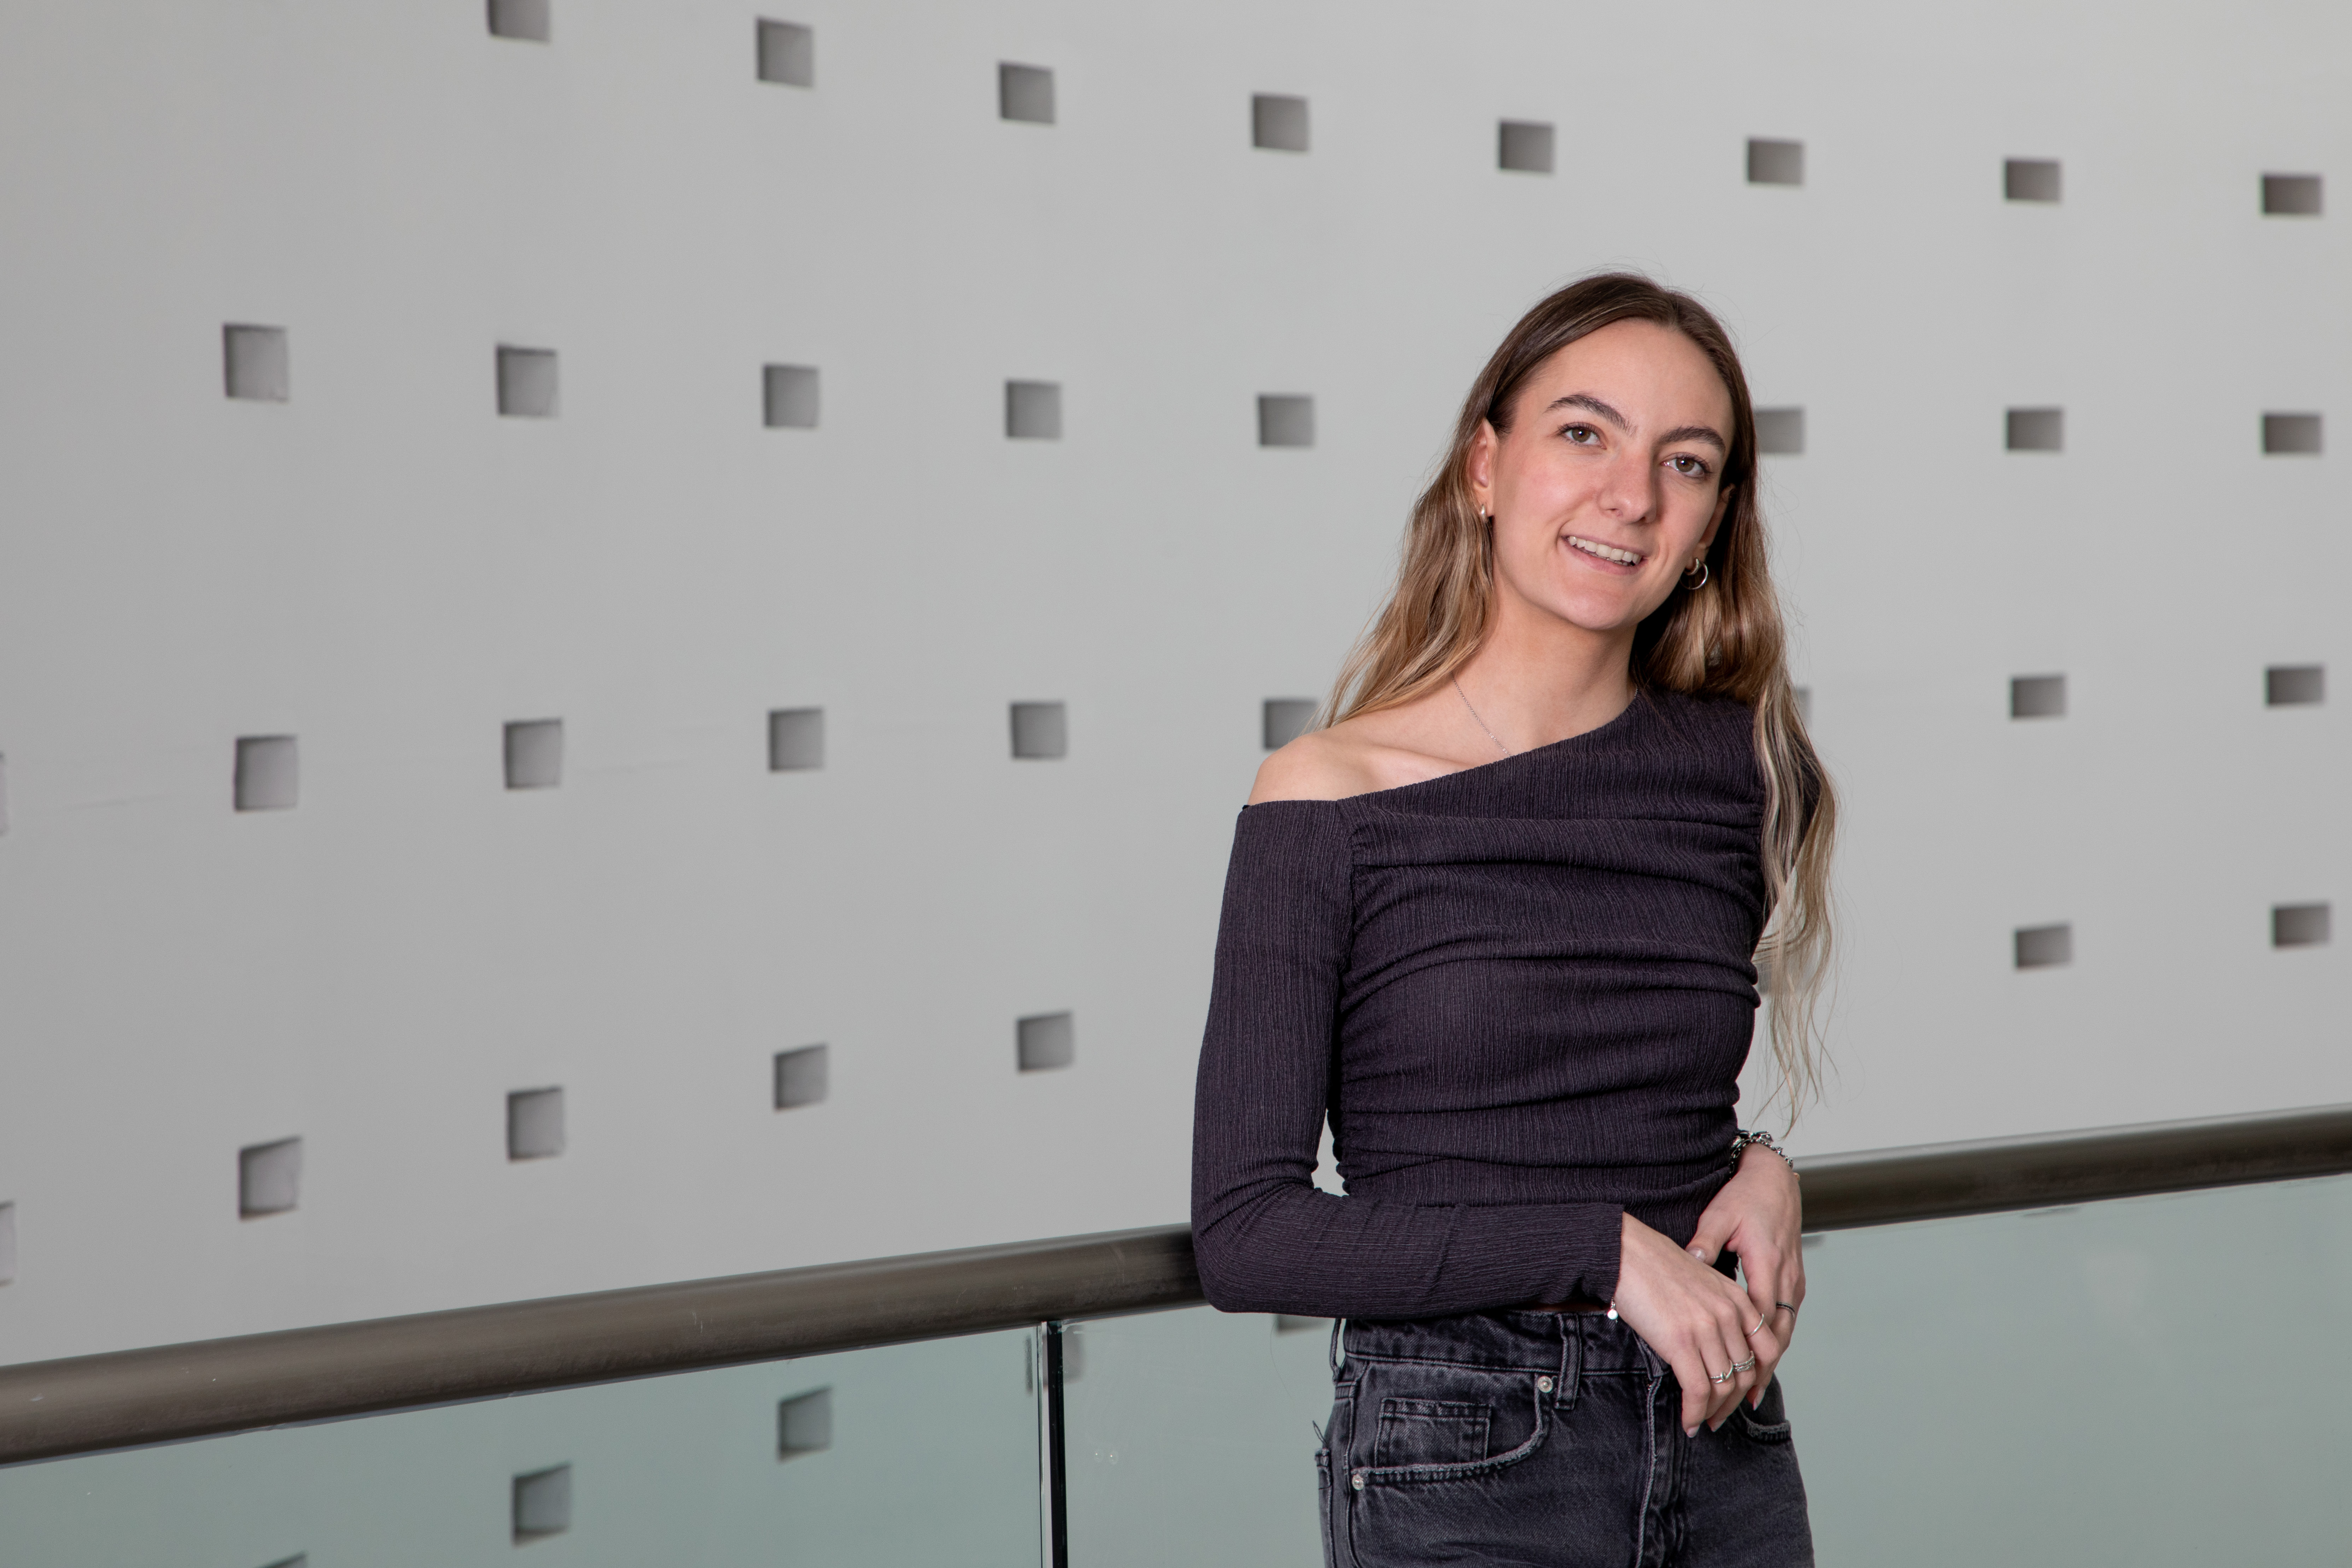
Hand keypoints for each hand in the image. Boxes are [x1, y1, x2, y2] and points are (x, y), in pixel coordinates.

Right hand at [1610, 1210, 1773, 1436]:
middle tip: (1719, 1415)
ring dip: (1714, 1412)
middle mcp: (1728, 1314)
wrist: (1623, 1252)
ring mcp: (1706, 1329)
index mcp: (1736, 1299)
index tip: (1745, 1395)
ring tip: (1702, 1421)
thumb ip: (1716, 1308)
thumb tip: (1714, 1343)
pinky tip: (1688, 1421)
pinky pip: (1698, 1390)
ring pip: (1723, 1386)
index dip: (1759, 1379)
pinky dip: (1695, 1412)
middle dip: (1733, 1402)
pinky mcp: (1681, 1342)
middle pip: (1746, 1373)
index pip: (1766, 1349)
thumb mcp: (1700, 1281)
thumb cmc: (1652, 1265)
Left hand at [1685, 1147, 1805, 1403]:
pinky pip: (1786, 1322)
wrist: (1774, 1181)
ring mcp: (1793, 1282)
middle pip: (1776, 1338)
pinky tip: (1761, 1364)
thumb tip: (1691, 1264)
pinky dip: (1773, 1346)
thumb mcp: (1719, 1215)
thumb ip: (1705, 1243)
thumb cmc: (1745, 1197)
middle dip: (1759, 1373)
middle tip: (1737, 1404)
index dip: (1746, 1354)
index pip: (1759, 1321)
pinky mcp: (1793, 1281)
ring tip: (1749, 1396)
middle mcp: (1786, 1278)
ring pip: (1784, 1334)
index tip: (1728, 1379)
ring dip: (1769, 1365)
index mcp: (1767, 1264)